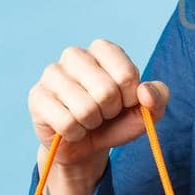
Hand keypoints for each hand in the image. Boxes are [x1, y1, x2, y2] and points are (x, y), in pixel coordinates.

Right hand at [27, 38, 169, 194]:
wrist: (87, 145)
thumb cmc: (117, 120)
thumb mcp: (146, 111)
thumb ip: (158, 98)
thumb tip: (144, 92)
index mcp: (104, 49)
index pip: (127, 75)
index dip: (130, 98)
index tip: (125, 102)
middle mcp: (75, 54)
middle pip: (106, 91)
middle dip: (110, 112)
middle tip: (104, 113)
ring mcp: (52, 73)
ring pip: (85, 109)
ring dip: (92, 124)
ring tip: (88, 120)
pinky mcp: (37, 96)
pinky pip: (66, 123)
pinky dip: (75, 133)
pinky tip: (72, 128)